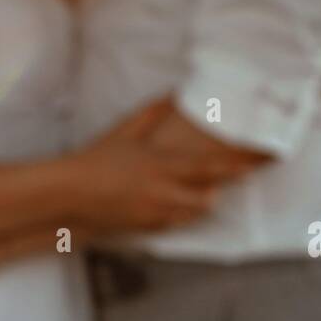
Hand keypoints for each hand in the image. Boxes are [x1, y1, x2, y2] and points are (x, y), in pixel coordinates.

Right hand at [68, 100, 259, 233]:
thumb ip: (152, 112)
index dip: (233, 169)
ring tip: (186, 192)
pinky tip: (166, 205)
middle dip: (213, 191)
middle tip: (213, 183)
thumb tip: (173, 93)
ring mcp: (153, 213)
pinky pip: (173, 224)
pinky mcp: (145, 228)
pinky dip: (177, 216)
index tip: (250, 167)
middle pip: (206, 199)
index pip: (206, 169)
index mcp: (159, 166)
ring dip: (196, 204)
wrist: (70, 195)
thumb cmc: (96, 160)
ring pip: (192, 214)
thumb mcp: (124, 131)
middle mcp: (160, 193)